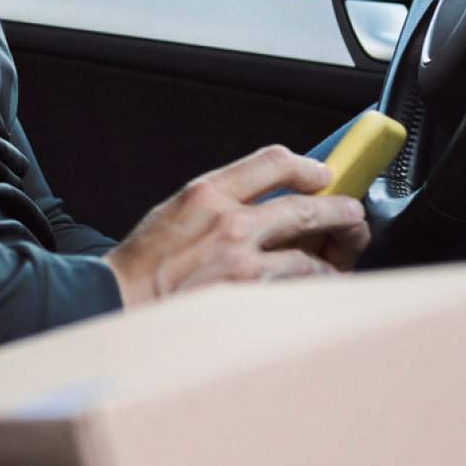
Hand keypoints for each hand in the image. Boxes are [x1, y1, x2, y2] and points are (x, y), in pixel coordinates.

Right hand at [102, 145, 371, 307]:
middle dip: (338, 211)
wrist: (114, 304)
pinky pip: (296, 290)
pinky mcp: (248, 296)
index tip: (321, 174)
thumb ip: (215, 204)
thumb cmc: (139, 267)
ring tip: (335, 264)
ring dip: (329, 261)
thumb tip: (257, 204)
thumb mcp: (172, 214)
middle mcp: (229, 221)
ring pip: (308, 255)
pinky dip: (310, 289)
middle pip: (305, 206)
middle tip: (351, 215)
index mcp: (206, 193)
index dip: (307, 166)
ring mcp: (241, 261)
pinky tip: (313, 291)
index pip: (273, 161)